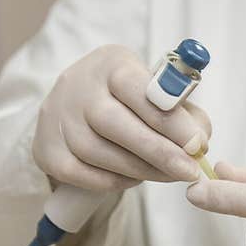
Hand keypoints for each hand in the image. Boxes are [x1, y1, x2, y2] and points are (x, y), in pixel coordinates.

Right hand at [32, 44, 210, 190]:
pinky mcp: (46, 149)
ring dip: (140, 170)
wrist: (77, 103)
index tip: (197, 144)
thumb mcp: (159, 93)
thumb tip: (200, 144)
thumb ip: (186, 114)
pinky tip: (134, 178)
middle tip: (188, 172)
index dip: (171, 120)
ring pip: (97, 152)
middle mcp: (77, 86)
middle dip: (158, 152)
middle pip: (114, 123)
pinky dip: (113, 181)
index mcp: (111, 64)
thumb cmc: (131, 100)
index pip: (139, 90)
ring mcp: (57, 117)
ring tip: (168, 175)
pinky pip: (82, 174)